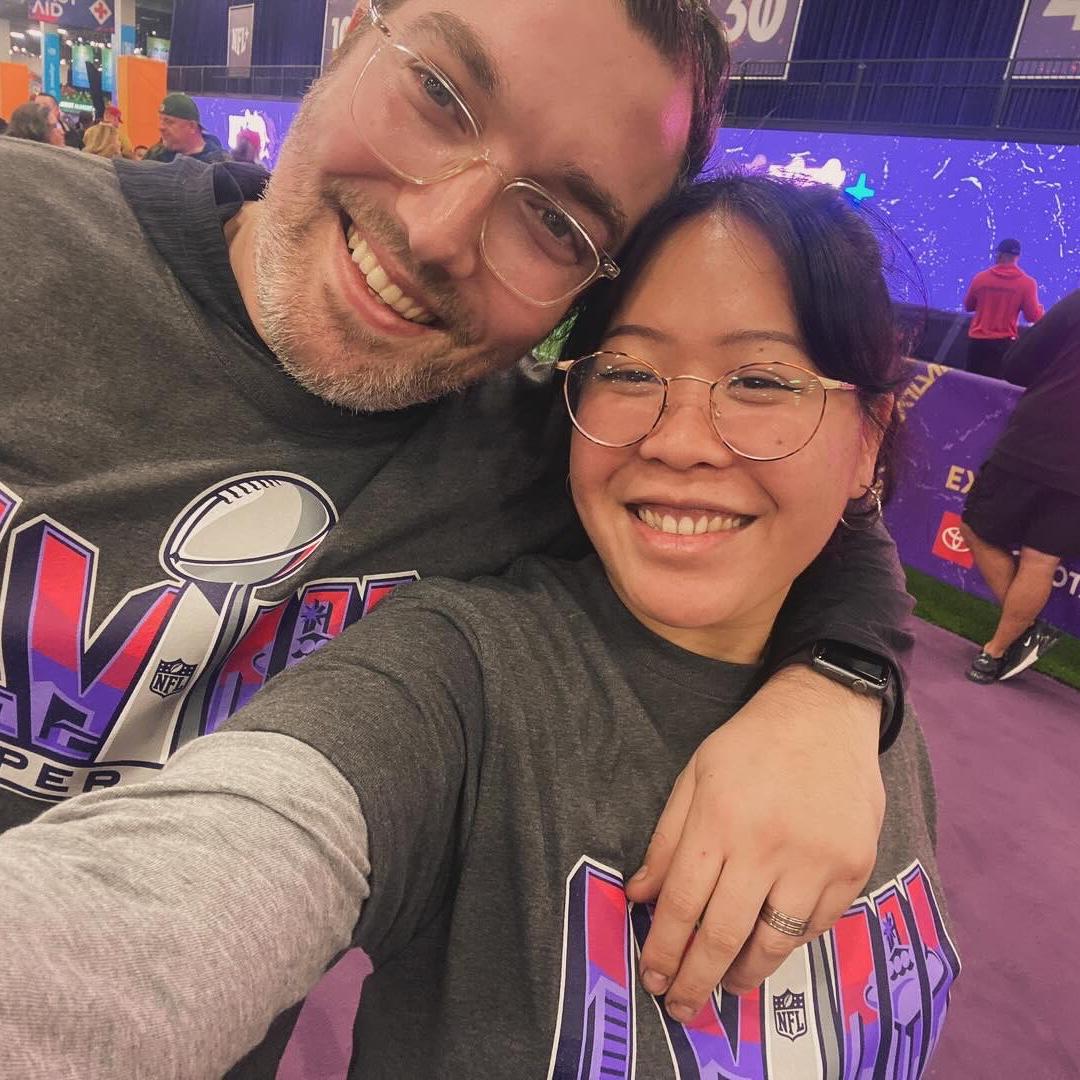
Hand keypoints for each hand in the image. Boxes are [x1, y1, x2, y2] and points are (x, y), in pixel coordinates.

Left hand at [625, 665, 884, 1022]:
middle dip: (696, 980)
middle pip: (724, 935)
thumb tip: (639, 897)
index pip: (681, 903)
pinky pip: (815, 927)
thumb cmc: (750, 744)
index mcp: (719, 819)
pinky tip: (767, 947)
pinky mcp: (852, 868)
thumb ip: (666, 840)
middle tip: (680, 1006)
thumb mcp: (693, 776)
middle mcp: (767, 846)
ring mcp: (815, 861)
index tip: (651, 976)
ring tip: (723, 985)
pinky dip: (787, 945)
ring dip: (743, 975)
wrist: (825, 713)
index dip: (663, 948)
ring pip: (774, 943)